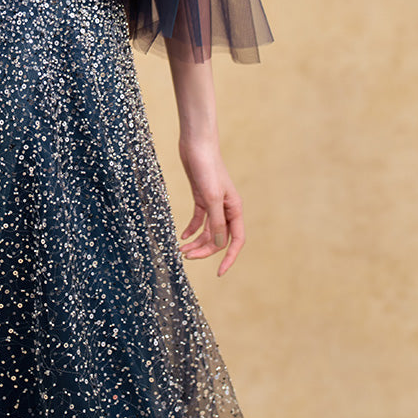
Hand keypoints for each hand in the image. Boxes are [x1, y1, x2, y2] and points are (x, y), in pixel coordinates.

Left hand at [177, 138, 245, 275]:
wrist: (196, 145)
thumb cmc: (207, 168)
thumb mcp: (211, 197)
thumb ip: (216, 222)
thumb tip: (219, 245)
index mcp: (234, 209)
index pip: (236, 240)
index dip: (229, 258)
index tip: (219, 273)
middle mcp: (226, 208)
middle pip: (219, 238)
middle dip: (204, 250)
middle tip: (186, 256)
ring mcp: (213, 203)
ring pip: (208, 231)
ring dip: (196, 242)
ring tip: (181, 249)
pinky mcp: (201, 197)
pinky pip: (199, 220)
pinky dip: (191, 229)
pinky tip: (182, 236)